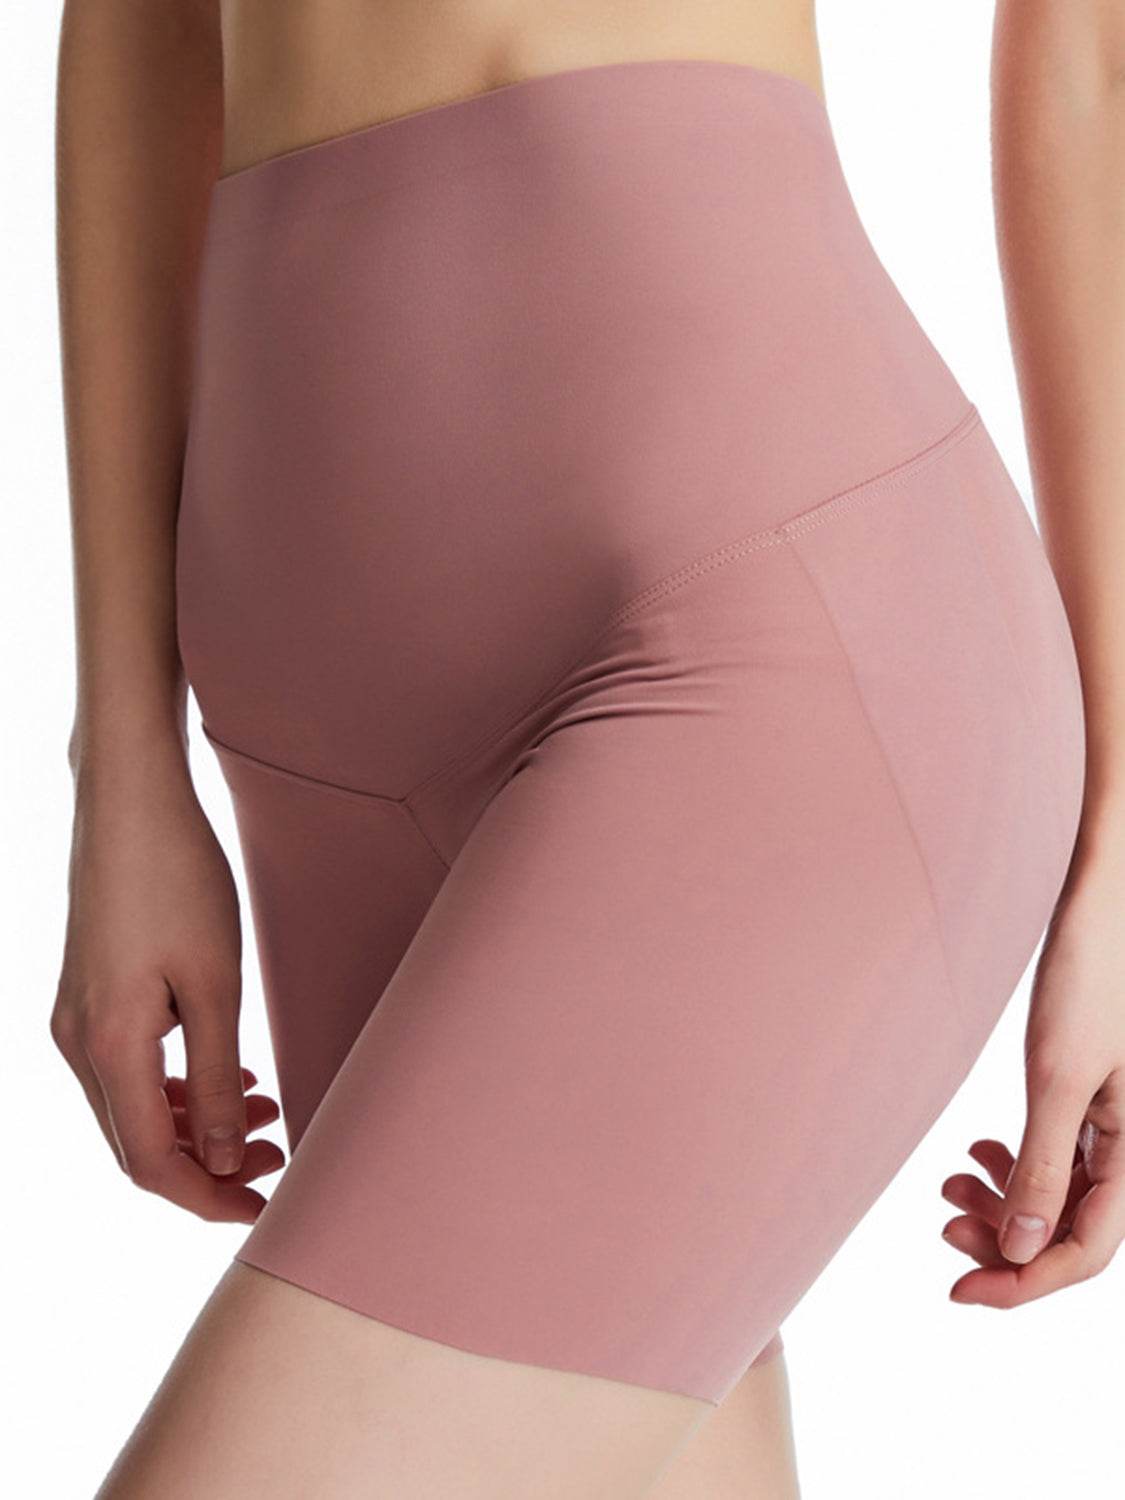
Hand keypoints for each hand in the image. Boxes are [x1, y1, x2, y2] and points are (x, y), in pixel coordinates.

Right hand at [51, 761, 283, 1221]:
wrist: (131, 799)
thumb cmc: (178, 878)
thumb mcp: (213, 985)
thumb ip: (212, 1080)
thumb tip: (217, 1159)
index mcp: (109, 1048)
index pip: (151, 1165)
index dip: (207, 1198)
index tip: (264, 1206)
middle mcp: (79, 1043)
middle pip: (137, 1145)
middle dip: (208, 1163)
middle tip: (276, 1152)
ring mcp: (76, 1018)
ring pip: (133, 1109)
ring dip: (195, 1122)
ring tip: (263, 1105)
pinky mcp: (88, 995)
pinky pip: (128, 1069)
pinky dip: (175, 1085)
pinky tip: (224, 1069)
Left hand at [940, 865, 1124, 1304]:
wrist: (1106, 909)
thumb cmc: (1091, 978)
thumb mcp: (1056, 1075)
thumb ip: (1042, 1165)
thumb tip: (1018, 1250)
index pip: (1085, 1253)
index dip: (1023, 1283)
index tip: (958, 1292)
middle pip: (1069, 1233)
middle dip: (1004, 1242)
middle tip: (943, 1224)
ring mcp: (1111, 1125)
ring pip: (1057, 1197)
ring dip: (1003, 1203)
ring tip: (951, 1182)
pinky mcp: (1090, 1099)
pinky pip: (1056, 1159)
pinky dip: (1014, 1165)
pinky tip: (979, 1150)